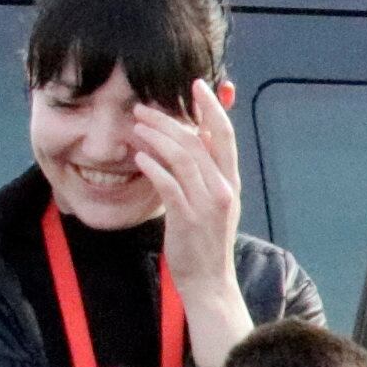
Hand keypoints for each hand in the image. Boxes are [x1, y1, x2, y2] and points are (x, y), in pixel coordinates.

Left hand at [131, 82, 244, 293]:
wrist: (209, 280)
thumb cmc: (205, 240)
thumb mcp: (212, 202)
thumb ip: (205, 172)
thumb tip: (190, 140)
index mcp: (231, 182)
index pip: (225, 135)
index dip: (212, 108)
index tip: (196, 86)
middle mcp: (224, 189)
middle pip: (199, 141)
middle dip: (169, 119)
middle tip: (143, 107)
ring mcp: (207, 204)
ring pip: (183, 157)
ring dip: (156, 137)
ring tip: (136, 127)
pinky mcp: (188, 218)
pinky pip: (168, 184)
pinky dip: (153, 166)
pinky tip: (138, 156)